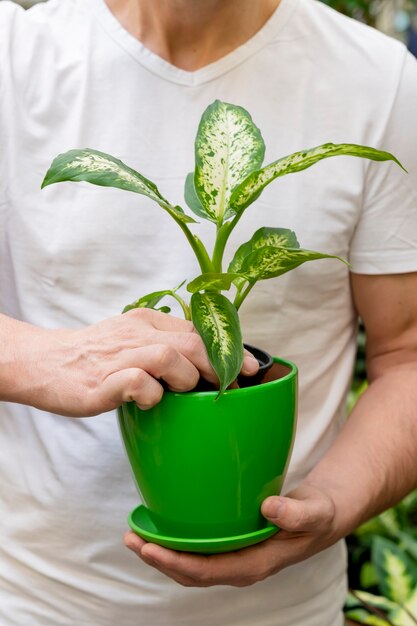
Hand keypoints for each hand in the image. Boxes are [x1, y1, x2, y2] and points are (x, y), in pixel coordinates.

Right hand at [3, 308, 258, 416]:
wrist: (45, 362)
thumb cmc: (94, 357)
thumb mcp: (133, 340)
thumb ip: (165, 345)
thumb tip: (205, 362)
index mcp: (148, 322)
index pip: (197, 330)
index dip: (227, 350)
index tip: (249, 368)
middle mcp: (137, 334)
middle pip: (191, 342)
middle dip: (218, 365)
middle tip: (231, 386)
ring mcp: (120, 356)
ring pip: (169, 357)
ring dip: (184, 379)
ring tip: (181, 394)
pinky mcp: (102, 382)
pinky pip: (138, 383)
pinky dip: (150, 394)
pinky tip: (148, 402)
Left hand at [124, 483, 337, 586]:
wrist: (321, 516)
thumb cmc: (317, 514)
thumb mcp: (314, 512)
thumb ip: (295, 513)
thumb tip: (269, 509)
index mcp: (255, 563)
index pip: (207, 571)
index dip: (175, 562)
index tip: (149, 548)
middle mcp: (240, 565)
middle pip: (190, 573)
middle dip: (158, 560)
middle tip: (130, 539)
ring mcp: (234, 558)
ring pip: (190, 565)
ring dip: (161, 554)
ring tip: (134, 535)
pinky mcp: (231, 546)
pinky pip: (197, 551)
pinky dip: (175, 544)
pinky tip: (161, 527)